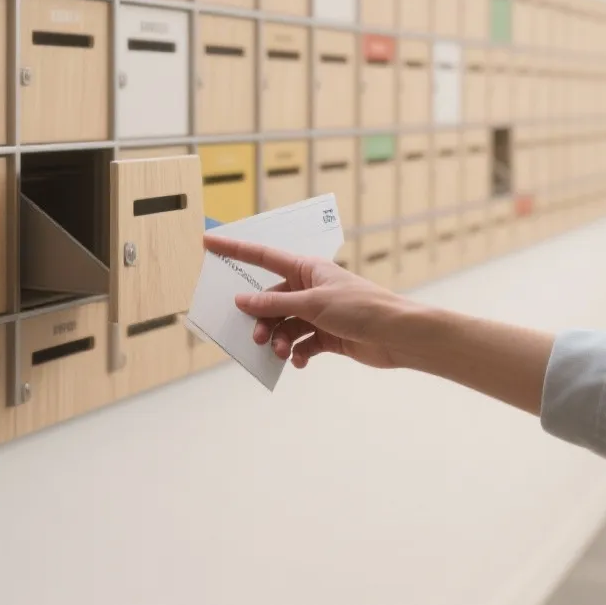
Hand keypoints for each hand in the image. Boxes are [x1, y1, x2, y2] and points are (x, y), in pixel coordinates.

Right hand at [207, 233, 415, 369]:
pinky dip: (296, 353)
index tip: (208, 242)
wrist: (397, 335)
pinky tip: (298, 362)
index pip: (262, 256)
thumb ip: (275, 304)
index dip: (234, 249)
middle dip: (262, 319)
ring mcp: (318, 312)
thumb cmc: (360, 308)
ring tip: (282, 352)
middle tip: (259, 337)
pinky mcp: (327, 335)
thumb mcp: (313, 303)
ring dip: (279, 339)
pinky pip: (300, 343)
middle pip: (271, 300)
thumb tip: (242, 300)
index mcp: (306, 269)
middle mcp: (309, 288)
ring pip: (284, 325)